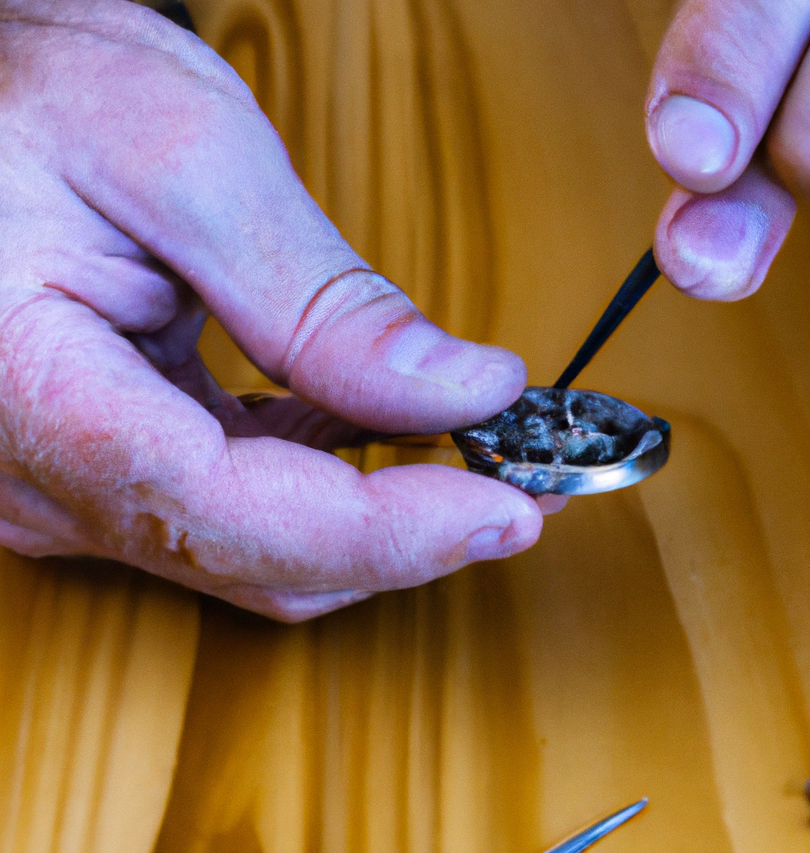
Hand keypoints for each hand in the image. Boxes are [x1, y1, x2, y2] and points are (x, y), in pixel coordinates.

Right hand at [0, 0, 544, 620]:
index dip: (391, 533)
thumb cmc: (16, 97)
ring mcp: (72, 488)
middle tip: (523, 487)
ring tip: (475, 464)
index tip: (507, 509)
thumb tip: (460, 390)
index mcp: (39, 400)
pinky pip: (238, 517)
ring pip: (261, 558)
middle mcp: (46, 478)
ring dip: (381, 522)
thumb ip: (322, 301)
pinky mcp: (106, 474)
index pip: (243, 517)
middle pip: (265, 561)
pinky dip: (328, 491)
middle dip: (410, 537)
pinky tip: (378, 440)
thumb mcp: (179, 160)